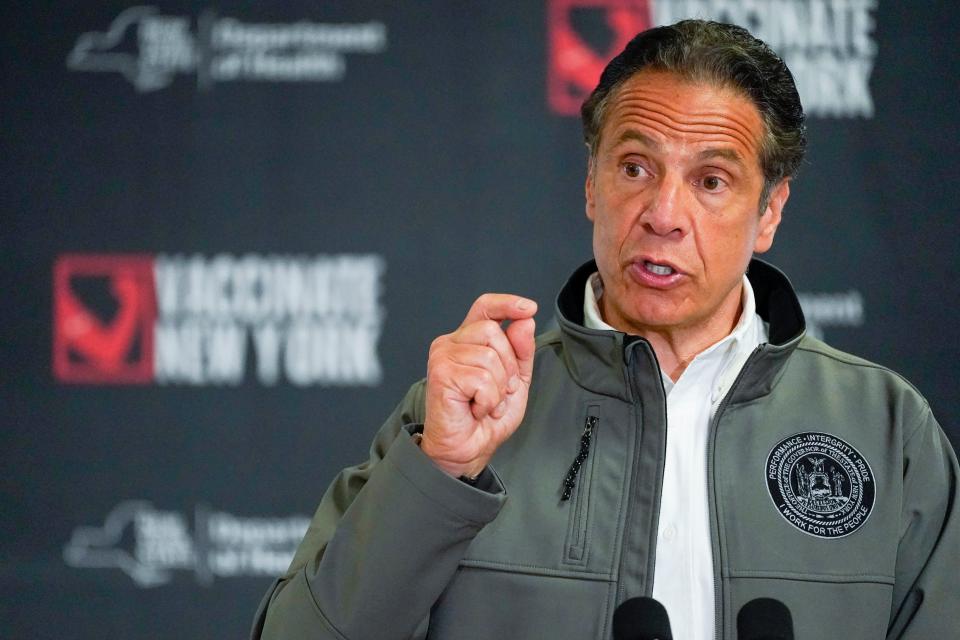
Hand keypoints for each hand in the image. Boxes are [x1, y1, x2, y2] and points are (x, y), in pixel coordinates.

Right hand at [421, 294, 536, 477]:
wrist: (466, 450)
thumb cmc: (484, 418)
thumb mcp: (515, 381)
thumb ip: (520, 351)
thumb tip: (525, 322)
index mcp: (468, 341)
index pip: (485, 308)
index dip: (507, 303)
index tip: (528, 308)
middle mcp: (451, 343)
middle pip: (494, 332)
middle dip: (508, 366)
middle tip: (500, 391)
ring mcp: (443, 356)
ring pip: (490, 357)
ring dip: (498, 388)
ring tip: (486, 403)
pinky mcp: (441, 374)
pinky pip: (482, 379)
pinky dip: (488, 400)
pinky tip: (476, 409)